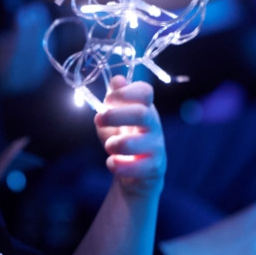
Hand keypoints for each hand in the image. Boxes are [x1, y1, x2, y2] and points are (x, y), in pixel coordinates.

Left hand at [95, 77, 165, 196]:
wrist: (134, 175)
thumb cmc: (122, 140)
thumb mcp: (113, 118)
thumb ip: (113, 100)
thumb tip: (117, 79)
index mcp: (144, 109)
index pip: (145, 91)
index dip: (124, 92)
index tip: (108, 100)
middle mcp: (153, 126)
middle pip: (141, 113)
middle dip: (114, 116)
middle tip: (98, 119)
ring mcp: (156, 147)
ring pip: (131, 143)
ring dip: (113, 144)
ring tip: (109, 147)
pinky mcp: (154, 168)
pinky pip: (135, 167)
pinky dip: (117, 165)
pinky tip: (113, 163)